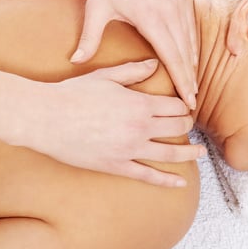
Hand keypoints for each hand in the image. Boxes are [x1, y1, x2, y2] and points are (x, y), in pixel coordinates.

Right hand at [28, 60, 203, 186]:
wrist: (46, 118)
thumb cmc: (74, 94)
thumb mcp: (106, 76)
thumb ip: (134, 71)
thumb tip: (155, 64)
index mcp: (140, 104)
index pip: (176, 106)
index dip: (183, 106)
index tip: (183, 107)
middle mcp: (140, 127)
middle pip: (178, 127)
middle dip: (187, 125)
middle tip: (188, 125)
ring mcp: (130, 149)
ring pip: (170, 153)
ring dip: (190, 153)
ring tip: (201, 153)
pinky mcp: (117, 166)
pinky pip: (148, 176)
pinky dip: (167, 181)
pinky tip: (181, 184)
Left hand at [71, 0, 197, 109]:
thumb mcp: (98, 6)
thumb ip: (90, 36)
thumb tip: (76, 60)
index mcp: (151, 19)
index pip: (172, 58)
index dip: (182, 81)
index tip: (188, 99)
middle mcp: (171, 13)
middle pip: (185, 54)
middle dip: (190, 80)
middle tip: (193, 101)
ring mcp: (180, 4)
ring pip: (191, 42)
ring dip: (193, 65)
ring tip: (193, 85)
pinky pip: (192, 27)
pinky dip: (193, 46)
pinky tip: (192, 58)